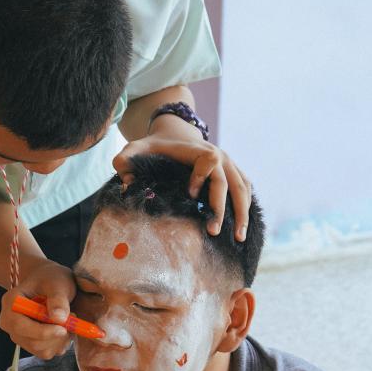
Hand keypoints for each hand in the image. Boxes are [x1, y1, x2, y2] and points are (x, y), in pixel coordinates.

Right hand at [0, 259, 76, 359]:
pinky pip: (46, 353)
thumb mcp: (58, 283)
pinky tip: (64, 328)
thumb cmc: (52, 279)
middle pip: (31, 342)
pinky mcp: (29, 343)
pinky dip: (60, 344)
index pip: (19, 325)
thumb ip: (58, 299)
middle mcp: (9, 321)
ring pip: (40, 350)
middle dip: (56, 336)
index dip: (41, 331)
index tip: (63, 328)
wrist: (51, 283)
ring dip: (60, 340)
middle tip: (72, 319)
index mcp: (11, 303)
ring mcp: (19, 334)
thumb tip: (59, 319)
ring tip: (68, 320)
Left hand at [113, 116, 252, 240]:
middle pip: (228, 181)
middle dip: (222, 208)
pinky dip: (246, 208)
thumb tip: (126, 186)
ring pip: (242, 188)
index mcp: (197, 149)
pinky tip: (242, 229)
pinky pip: (245, 189)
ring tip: (240, 238)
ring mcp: (229, 164)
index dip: (202, 177)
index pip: (208, 160)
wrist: (176, 132)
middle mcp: (219, 155)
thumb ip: (125, 161)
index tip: (190, 194)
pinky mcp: (234, 172)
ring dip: (243, 213)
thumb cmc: (156, 146)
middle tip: (213, 232)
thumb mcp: (135, 148)